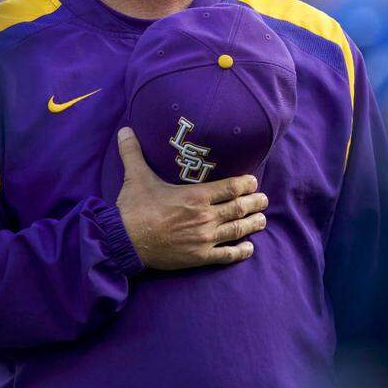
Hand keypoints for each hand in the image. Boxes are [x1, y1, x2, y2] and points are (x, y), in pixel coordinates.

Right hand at [114, 127, 267, 269]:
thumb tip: (125, 129)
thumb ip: (134, 152)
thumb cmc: (133, 208)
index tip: (253, 181)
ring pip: (238, 230)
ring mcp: (204, 238)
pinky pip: (226, 255)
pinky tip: (249, 248)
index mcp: (196, 196)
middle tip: (264, 199)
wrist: (123, 242)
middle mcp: (205, 216)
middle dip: (255, 203)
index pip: (232, 187)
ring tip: (262, 220)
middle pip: (240, 208)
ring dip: (253, 224)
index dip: (246, 184)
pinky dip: (240, 251)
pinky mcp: (199, 257)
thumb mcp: (135, 176)